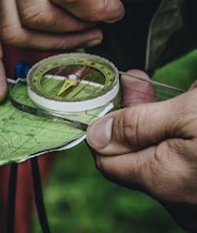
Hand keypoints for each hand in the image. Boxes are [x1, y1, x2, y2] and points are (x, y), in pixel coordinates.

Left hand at [87, 71, 196, 230]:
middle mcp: (178, 199)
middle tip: (132, 82)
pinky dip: (176, 135)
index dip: (102, 126)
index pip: (106, 160)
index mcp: (162, 180)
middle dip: (130, 114)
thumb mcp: (186, 116)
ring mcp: (195, 196)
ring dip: (154, 120)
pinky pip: (181, 162)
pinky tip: (179, 108)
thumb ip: (137, 126)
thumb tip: (95, 134)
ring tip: (150, 86)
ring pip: (160, 154)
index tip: (106, 98)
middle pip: (135, 153)